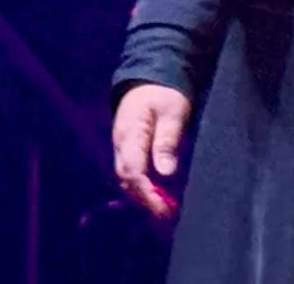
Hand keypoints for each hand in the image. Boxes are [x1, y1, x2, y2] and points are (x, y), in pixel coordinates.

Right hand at [112, 83, 190, 220]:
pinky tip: (159, 197)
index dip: (147, 194)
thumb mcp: (173, 112)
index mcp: (130, 133)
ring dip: (144, 197)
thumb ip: (167, 140)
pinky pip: (131, 174)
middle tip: (168, 216)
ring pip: (127, 180)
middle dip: (145, 201)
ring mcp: (121, 147)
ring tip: (166, 212)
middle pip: (126, 180)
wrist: (149, 78)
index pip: (132, 171)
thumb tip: (165, 172)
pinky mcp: (127, 150)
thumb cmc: (164, 93)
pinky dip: (143, 188)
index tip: (164, 209)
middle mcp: (120, 144)